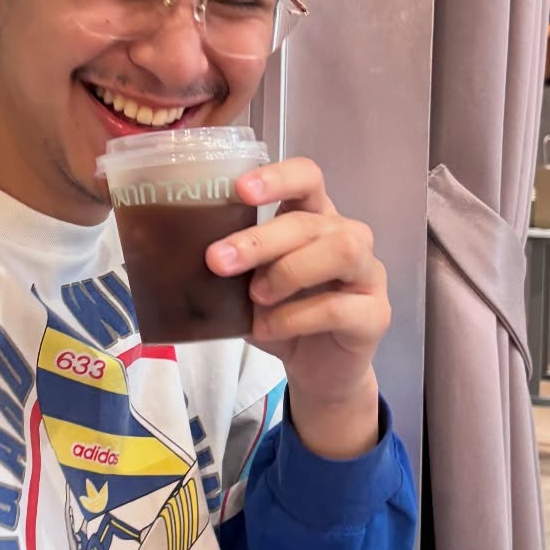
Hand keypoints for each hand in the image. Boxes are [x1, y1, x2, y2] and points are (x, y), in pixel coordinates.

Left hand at [206, 158, 390, 457]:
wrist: (317, 372)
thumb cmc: (280, 317)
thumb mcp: (246, 287)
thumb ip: (229, 265)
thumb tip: (175, 252)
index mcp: (314, 217)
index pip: (307, 177)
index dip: (277, 178)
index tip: (239, 190)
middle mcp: (347, 235)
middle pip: (310, 221)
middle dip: (260, 239)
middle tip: (218, 260)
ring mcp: (368, 273)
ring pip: (339, 251)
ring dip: (288, 271)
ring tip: (256, 296)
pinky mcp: (375, 314)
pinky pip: (338, 306)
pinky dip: (295, 317)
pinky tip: (268, 328)